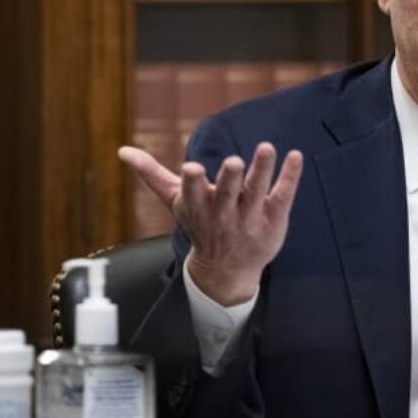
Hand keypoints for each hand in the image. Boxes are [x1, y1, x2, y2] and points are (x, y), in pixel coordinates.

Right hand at [118, 142, 303, 305]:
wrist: (227, 269)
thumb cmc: (200, 225)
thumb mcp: (177, 202)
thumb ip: (152, 174)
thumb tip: (122, 151)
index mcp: (199, 208)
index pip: (194, 194)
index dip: (193, 183)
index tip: (192, 169)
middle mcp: (224, 214)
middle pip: (227, 194)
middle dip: (229, 179)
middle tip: (233, 161)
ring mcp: (250, 218)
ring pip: (256, 192)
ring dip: (261, 170)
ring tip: (266, 147)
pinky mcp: (274, 220)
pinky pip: (283, 196)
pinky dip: (289, 177)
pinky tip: (295, 156)